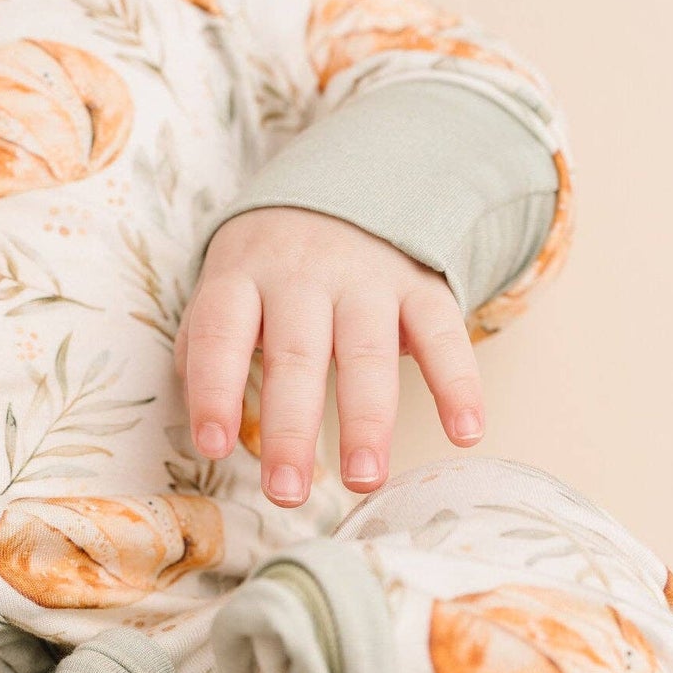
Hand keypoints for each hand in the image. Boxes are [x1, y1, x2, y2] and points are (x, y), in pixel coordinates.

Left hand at [175, 208, 485, 506]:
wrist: (347, 180)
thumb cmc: (273, 264)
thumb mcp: (227, 283)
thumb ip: (207, 348)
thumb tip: (209, 427)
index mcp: (245, 274)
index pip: (222, 333)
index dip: (215, 389)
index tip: (213, 446)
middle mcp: (304, 273)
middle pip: (296, 355)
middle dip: (292, 428)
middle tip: (288, 492)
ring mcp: (367, 277)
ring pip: (367, 352)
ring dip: (367, 421)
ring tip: (364, 479)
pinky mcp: (423, 284)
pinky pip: (442, 335)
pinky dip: (458, 384)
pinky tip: (465, 433)